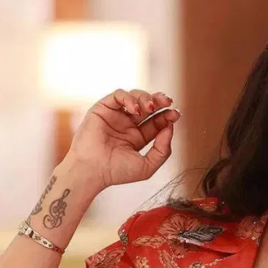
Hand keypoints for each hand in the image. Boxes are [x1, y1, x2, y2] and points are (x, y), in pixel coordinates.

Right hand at [63, 89, 181, 189]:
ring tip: (150, 107)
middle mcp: (127, 125)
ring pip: (134, 97)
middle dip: (160, 101)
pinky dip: (128, 98)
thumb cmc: (117, 172)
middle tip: (168, 101)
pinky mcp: (102, 109)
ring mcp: (115, 116)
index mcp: (138, 137)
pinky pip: (117, 95)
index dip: (167, 116)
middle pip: (148, 107)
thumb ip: (162, 149)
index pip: (157, 122)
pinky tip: (135, 109)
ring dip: (145, 98)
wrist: (92, 171)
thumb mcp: (148, 165)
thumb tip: (170, 128)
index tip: (175, 114)